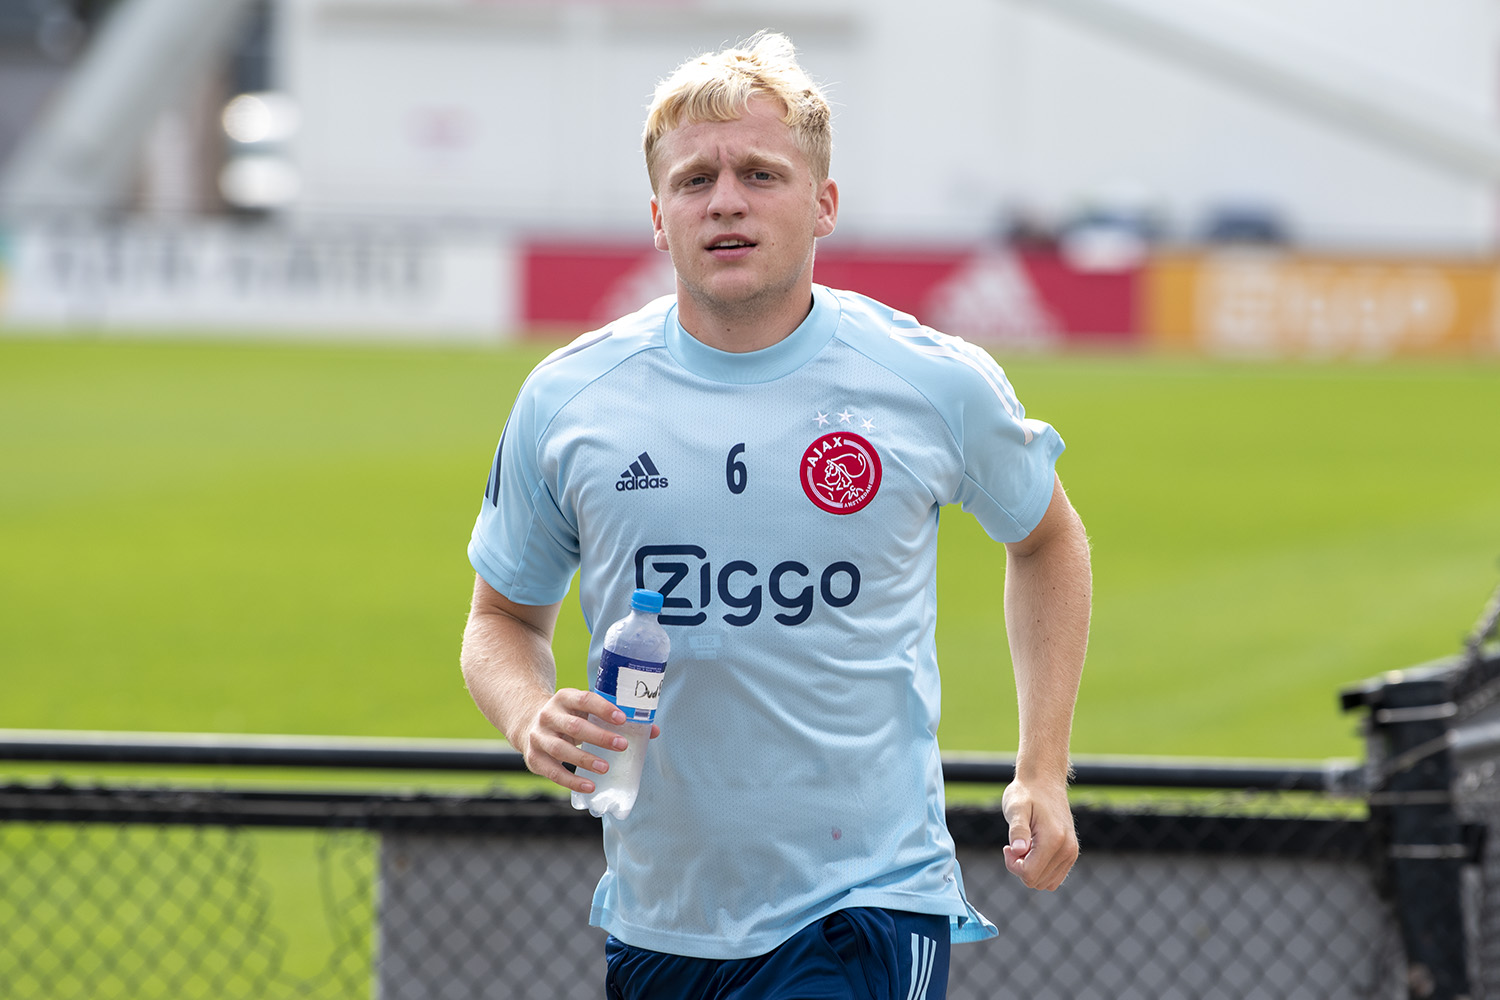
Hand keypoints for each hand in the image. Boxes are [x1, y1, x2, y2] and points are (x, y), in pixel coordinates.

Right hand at [514, 688, 659, 793]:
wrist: (528, 722)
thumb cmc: (569, 717)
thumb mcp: (585, 711)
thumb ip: (614, 718)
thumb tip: (653, 731)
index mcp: (564, 698)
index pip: (584, 700)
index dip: (603, 708)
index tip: (622, 719)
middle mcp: (548, 715)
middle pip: (574, 727)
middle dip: (600, 737)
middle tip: (622, 745)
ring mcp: (538, 737)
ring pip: (562, 749)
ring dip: (585, 760)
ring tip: (606, 768)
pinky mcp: (534, 758)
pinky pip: (553, 772)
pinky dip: (571, 781)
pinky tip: (590, 786)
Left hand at [1001, 776, 1077, 890]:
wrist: (1044, 781)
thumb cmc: (1026, 793)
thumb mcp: (1016, 808)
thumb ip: (1017, 830)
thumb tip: (1018, 851)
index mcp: (1054, 840)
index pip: (1029, 874)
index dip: (1012, 865)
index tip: (1007, 847)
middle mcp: (1067, 850)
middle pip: (1036, 881)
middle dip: (1020, 867)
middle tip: (1014, 844)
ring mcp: (1071, 853)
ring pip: (1045, 883)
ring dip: (1031, 869)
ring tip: (1025, 846)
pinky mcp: (1071, 854)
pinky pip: (1054, 878)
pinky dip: (1040, 870)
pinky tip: (1033, 850)